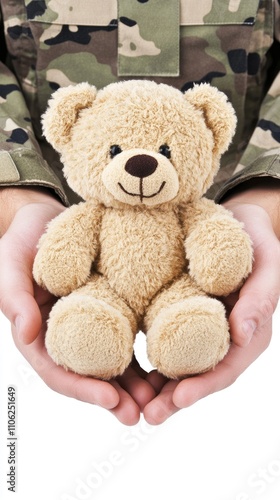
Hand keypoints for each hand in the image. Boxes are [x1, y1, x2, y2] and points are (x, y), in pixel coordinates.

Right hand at [0, 188, 155, 424]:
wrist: (48, 218)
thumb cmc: (25, 240)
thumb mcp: (10, 263)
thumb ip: (14, 297)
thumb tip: (25, 333)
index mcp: (40, 334)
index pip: (58, 371)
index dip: (82, 389)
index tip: (110, 400)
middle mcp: (67, 337)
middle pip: (90, 375)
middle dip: (114, 397)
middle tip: (141, 413)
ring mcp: (92, 325)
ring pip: (113, 362)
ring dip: (136, 384)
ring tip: (161, 398)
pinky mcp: (113, 309)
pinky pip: (129, 335)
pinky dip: (146, 352)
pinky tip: (167, 363)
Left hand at [142, 179, 279, 424]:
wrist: (233, 219)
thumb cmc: (254, 238)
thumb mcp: (267, 260)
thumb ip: (262, 295)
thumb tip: (244, 335)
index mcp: (248, 331)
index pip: (227, 367)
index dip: (205, 386)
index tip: (178, 399)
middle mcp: (222, 336)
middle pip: (200, 375)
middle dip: (176, 398)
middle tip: (148, 415)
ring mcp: (200, 329)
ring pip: (180, 366)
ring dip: (158, 388)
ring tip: (132, 405)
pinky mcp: (179, 315)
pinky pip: (164, 342)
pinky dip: (149, 359)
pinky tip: (128, 369)